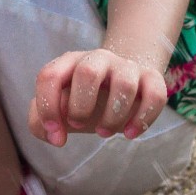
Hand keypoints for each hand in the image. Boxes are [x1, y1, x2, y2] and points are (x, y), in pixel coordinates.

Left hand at [29, 47, 167, 146]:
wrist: (122, 84)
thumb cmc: (84, 99)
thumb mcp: (59, 108)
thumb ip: (40, 121)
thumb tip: (54, 135)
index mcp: (68, 63)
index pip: (49, 76)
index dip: (48, 108)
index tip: (56, 134)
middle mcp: (97, 59)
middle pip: (87, 74)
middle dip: (80, 106)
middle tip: (79, 125)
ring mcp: (126, 66)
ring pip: (124, 85)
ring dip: (112, 116)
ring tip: (104, 132)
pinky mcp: (151, 78)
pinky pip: (154, 95)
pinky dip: (142, 119)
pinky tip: (130, 134)